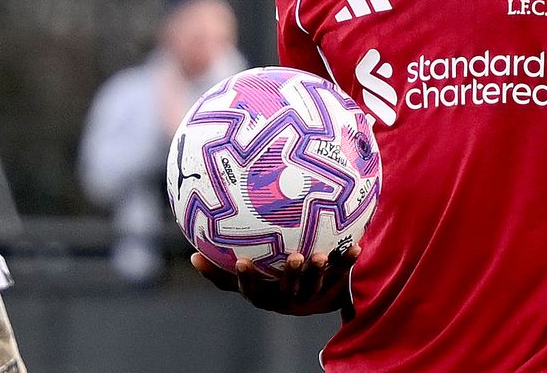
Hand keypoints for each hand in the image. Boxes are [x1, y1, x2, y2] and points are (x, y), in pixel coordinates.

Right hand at [190, 246, 360, 315]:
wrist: (310, 300)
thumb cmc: (266, 284)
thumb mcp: (243, 280)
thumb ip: (218, 273)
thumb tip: (191, 257)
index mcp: (265, 296)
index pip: (252, 292)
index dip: (248, 279)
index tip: (242, 261)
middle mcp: (287, 300)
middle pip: (290, 291)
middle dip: (292, 276)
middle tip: (295, 257)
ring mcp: (310, 296)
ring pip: (316, 286)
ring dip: (319, 271)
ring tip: (321, 255)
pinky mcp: (330, 289)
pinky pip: (340, 275)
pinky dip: (346, 262)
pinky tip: (355, 245)